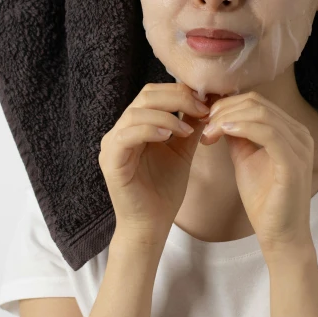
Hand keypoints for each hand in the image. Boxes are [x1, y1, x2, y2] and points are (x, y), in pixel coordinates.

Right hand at [98, 83, 209, 246]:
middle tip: (201, 109)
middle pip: (145, 96)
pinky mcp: (111, 160)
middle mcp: (121, 130)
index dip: (179, 92)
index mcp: (135, 125)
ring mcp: (113, 144)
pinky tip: (169, 135)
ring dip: (166, 115)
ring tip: (186, 129)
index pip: (153, 93)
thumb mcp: (181, 151)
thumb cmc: (163, 190)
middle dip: (176, 98)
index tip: (206, 102)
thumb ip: (189, 126)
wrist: (152, 225)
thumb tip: (206, 102)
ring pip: (136, 112)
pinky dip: (149, 129)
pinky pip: (127, 135)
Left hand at [201, 92, 314, 262]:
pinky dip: (242, 127)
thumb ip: (237, 134)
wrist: (279, 235)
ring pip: (260, 113)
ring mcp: (300, 147)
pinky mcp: (294, 163)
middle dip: (224, 110)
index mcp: (291, 130)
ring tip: (209, 133)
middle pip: (256, 103)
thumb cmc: (264, 199)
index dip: (226, 104)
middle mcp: (300, 134)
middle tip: (203, 125)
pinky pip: (267, 133)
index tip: (204, 119)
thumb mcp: (245, 157)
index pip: (256, 101)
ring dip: (227, 119)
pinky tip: (223, 132)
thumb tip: (218, 114)